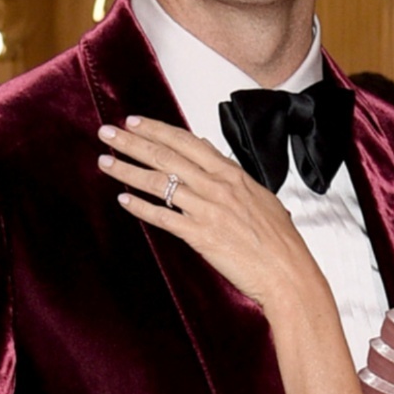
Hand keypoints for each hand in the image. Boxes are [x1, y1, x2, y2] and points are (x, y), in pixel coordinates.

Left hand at [99, 116, 315, 308]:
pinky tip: (124, 200)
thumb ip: (231, 173)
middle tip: (107, 133)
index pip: (186, 142)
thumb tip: (210, 150)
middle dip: (132, 142)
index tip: (134, 121)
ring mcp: (207, 209)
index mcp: (232, 174)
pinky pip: (163, 217)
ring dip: (127, 170)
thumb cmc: (278, 239)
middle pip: (166, 156)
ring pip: (158, 182)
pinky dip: (141, 208)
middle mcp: (216, 186)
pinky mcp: (200, 235)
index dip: (157, 130)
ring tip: (105, 161)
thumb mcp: (259, 195)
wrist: (288, 271)